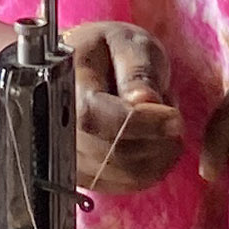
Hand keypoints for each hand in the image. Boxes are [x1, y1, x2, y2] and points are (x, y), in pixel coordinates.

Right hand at [63, 22, 183, 192]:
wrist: (90, 65)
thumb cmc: (110, 49)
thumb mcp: (130, 43)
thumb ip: (137, 70)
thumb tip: (144, 101)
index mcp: (63, 83)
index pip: (94, 117)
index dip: (139, 124)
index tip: (174, 118)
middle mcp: (54, 124)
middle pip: (109, 152)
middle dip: (155, 140)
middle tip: (172, 116)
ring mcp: (66, 153)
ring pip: (120, 174)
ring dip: (157, 155)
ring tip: (159, 124)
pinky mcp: (82, 174)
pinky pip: (122, 185)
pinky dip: (150, 170)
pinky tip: (155, 145)